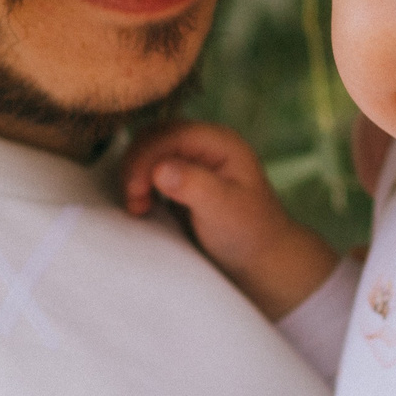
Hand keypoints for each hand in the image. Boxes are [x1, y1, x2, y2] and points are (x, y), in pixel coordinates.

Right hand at [122, 121, 338, 320]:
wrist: (260, 262)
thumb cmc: (249, 235)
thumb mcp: (225, 210)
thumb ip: (194, 186)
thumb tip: (160, 169)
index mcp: (219, 143)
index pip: (169, 134)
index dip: (145, 157)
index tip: (135, 192)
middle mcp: (204, 145)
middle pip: (153, 137)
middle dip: (136, 166)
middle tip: (135, 203)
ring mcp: (192, 161)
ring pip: (148, 152)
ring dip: (135, 175)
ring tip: (138, 207)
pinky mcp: (182, 180)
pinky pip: (150, 170)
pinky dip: (139, 185)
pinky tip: (142, 207)